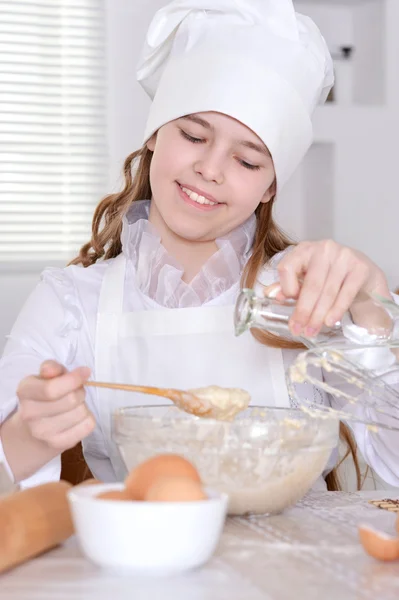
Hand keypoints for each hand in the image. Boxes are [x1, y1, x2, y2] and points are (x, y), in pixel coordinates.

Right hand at [17, 360, 94, 451]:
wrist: (34, 427)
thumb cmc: (45, 395)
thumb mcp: (46, 376)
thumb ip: (51, 368)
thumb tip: (52, 370)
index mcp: (25, 391)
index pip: (52, 389)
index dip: (74, 379)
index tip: (85, 372)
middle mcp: (29, 414)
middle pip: (72, 399)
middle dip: (80, 391)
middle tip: (76, 391)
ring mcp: (42, 432)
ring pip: (81, 412)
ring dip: (84, 405)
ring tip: (74, 405)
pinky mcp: (58, 444)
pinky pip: (87, 426)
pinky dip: (88, 418)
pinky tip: (77, 417)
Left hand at [276, 240, 390, 336]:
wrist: (361, 272)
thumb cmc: (328, 275)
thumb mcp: (306, 277)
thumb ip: (288, 286)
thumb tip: (273, 296)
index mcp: (304, 250)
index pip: (287, 267)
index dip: (285, 288)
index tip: (286, 304)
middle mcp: (323, 249)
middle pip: (310, 285)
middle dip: (303, 311)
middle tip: (298, 329)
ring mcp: (343, 256)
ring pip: (328, 292)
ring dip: (318, 315)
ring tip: (312, 330)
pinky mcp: (360, 268)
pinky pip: (346, 293)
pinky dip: (336, 310)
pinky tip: (329, 322)